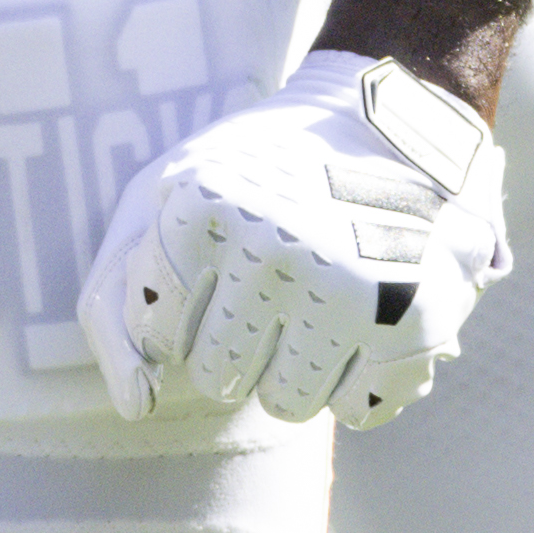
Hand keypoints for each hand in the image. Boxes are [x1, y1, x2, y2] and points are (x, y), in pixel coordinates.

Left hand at [78, 48, 509, 433]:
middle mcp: (272, 246)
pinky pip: (357, 410)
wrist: (395, 122)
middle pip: (218, 375)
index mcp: (201, 203)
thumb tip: (136, 408)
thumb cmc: (261, 170)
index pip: (157, 332)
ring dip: (296, 368)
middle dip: (237, 345)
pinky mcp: (413, 322)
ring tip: (318, 299)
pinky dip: (358, 379)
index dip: (184, 309)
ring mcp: (347, 287)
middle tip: (273, 284)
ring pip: (286, 403)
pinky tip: (366, 319)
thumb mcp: (170, 192)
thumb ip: (119, 294)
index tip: (213, 267)